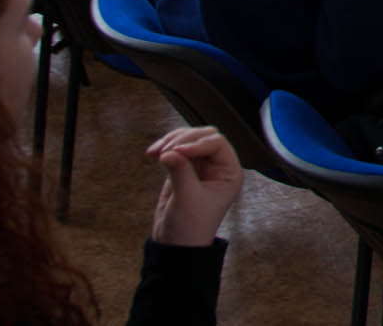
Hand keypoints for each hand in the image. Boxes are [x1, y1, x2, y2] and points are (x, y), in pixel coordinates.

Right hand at [148, 126, 242, 245]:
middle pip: (203, 137)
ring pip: (188, 140)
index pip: (217, 143)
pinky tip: (153, 153)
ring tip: (155, 152)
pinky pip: (176, 151)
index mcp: (229, 172)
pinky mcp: (184, 170)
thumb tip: (168, 151)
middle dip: (183, 139)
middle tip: (165, 150)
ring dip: (171, 141)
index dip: (197, 143)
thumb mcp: (187, 198)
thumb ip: (180, 171)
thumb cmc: (190, 227)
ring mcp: (201, 167)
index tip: (177, 151)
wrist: (176, 246)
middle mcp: (218, 167)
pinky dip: (165, 149)